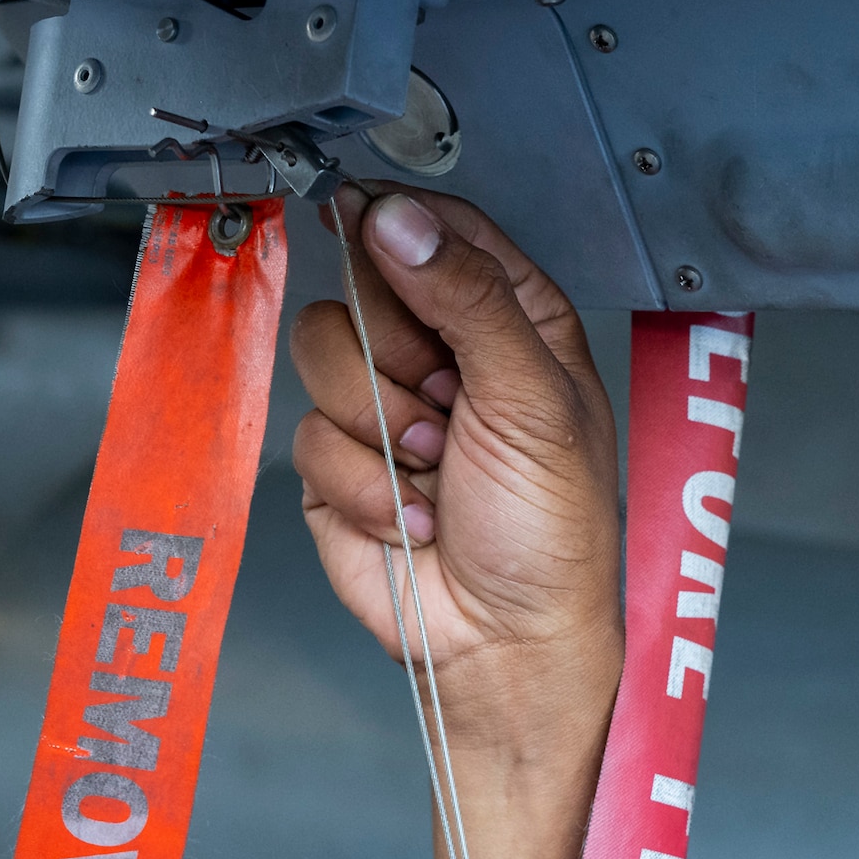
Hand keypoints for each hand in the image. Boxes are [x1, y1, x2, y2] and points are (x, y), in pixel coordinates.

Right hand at [292, 183, 621, 747]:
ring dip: (380, 423)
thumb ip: (469, 298)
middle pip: (363, 281)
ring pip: (322, 352)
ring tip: (436, 471)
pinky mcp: (338, 464)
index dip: (400, 226)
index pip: (440, 231)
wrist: (505, 641)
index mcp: (512, 322)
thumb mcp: (532, 399)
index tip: (371, 226)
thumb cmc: (551, 530)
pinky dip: (362, 486)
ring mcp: (384, 406)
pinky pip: (307, 435)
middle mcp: (445, 353)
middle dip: (399, 351)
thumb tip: (396, 217)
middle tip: (448, 405)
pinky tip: (412, 519)